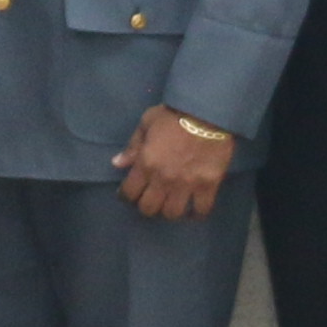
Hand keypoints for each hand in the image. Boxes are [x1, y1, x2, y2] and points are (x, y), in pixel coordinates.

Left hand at [115, 106, 233, 223]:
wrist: (208, 112)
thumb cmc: (174, 114)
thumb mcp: (147, 123)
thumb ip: (132, 146)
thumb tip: (117, 163)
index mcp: (146, 164)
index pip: (129, 193)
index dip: (126, 196)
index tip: (129, 194)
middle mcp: (163, 179)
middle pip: (149, 209)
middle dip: (146, 206)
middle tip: (151, 198)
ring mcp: (187, 184)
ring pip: (172, 214)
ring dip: (169, 211)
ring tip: (171, 204)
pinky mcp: (208, 185)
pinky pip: (201, 210)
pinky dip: (196, 214)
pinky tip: (193, 210)